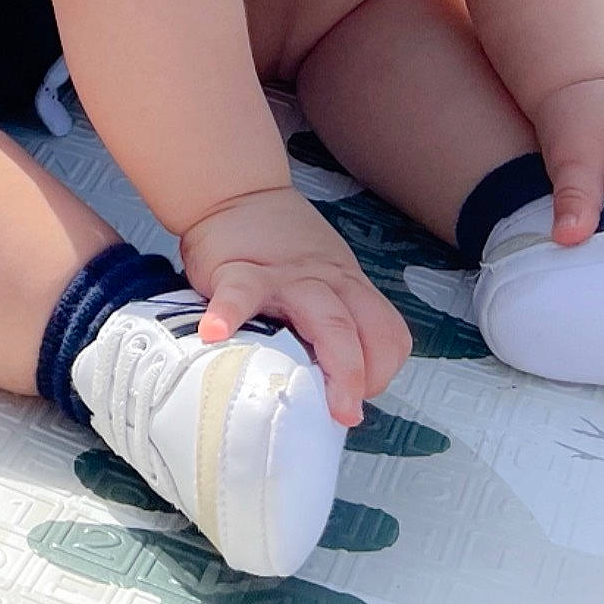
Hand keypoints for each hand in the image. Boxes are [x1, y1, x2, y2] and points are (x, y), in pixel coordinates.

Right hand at [178, 185, 412, 424]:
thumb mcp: (320, 274)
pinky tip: (214, 335)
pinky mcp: (240, 271)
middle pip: (361, 329)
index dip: (382, 370)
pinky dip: (228, 316)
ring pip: (324, 318)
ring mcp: (285, 277)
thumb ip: (329, 317)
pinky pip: (239, 295)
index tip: (358, 395)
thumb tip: (328, 382)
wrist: (236, 191)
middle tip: (344, 412)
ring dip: (327, 362)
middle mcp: (327, 282)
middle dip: (359, 376)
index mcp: (349, 287)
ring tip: (308, 398)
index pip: (388, 333)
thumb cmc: (278, 245)